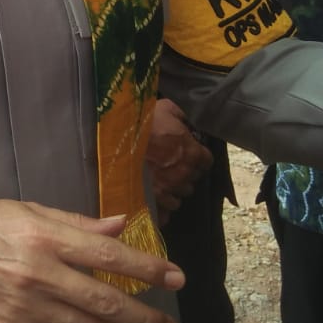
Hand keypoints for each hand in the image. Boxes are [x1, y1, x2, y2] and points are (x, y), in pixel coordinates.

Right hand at [0, 199, 183, 322]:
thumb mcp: (23, 210)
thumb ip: (72, 222)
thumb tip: (119, 226)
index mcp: (44, 236)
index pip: (108, 256)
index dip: (147, 269)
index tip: (175, 279)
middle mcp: (40, 273)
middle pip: (105, 302)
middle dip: (144, 316)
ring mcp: (26, 307)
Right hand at [145, 98, 212, 222]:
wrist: (115, 140)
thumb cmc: (141, 122)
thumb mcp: (165, 107)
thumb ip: (181, 115)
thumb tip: (187, 120)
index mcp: (192, 153)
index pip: (207, 161)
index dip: (197, 156)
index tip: (188, 152)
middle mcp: (184, 175)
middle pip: (192, 181)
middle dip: (184, 174)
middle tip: (171, 166)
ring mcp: (168, 191)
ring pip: (178, 199)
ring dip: (172, 192)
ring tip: (160, 183)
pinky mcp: (152, 202)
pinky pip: (163, 215)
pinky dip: (160, 210)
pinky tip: (153, 201)